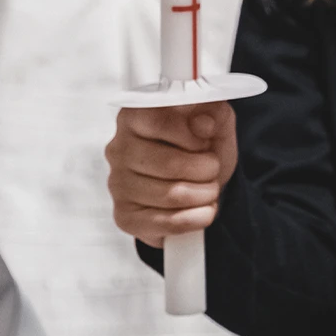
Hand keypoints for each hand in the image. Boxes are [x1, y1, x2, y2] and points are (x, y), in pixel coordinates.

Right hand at [106, 102, 237, 248]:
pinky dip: (195, 218)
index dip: (192, 136)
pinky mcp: (124, 216)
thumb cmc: (202, 145)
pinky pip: (165, 223)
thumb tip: (203, 123)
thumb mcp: (216, 120)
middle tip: (213, 169)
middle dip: (206, 169)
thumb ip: (213, 113)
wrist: (200, 179)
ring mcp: (118, 184)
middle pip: (169, 164)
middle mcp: (119, 149)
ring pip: (171, 195)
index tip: (207, 140)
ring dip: (205, 194)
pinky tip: (204, 211)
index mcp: (136, 115)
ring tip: (210, 188)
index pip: (159, 123)